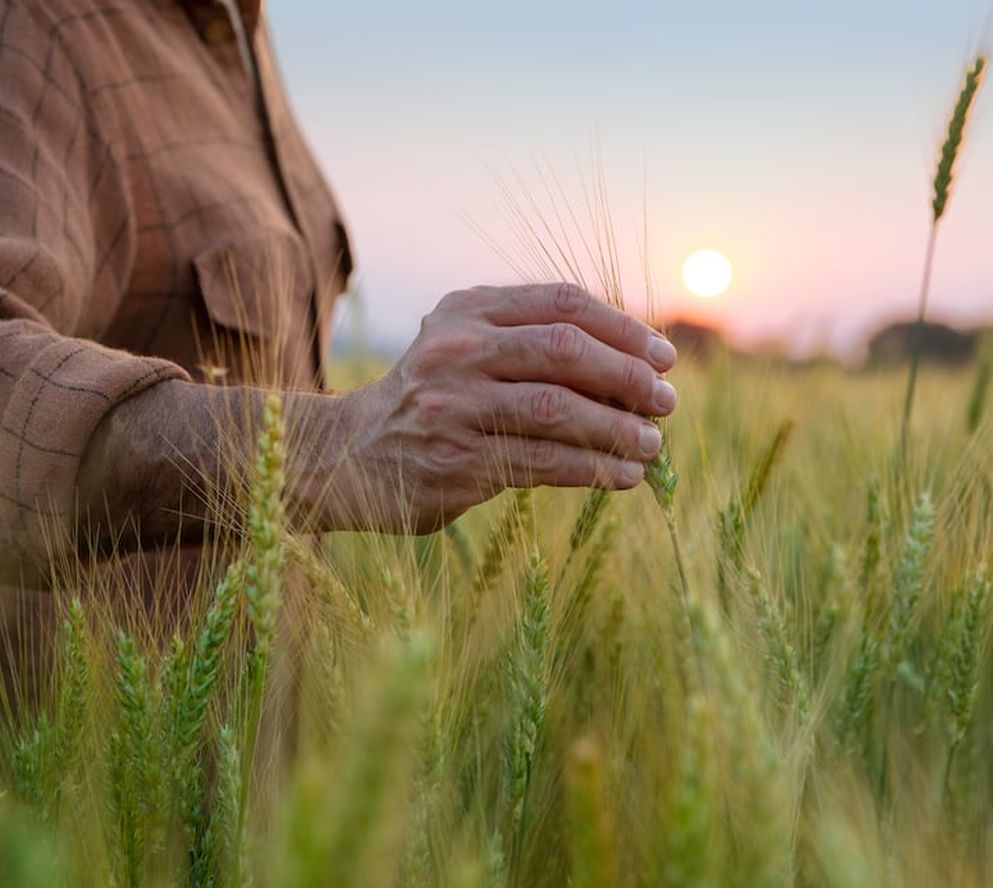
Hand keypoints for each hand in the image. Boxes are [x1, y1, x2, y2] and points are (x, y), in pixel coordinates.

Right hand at [305, 283, 677, 533]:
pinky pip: (544, 462)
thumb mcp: (463, 346)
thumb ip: (527, 338)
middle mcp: (457, 350)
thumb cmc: (429, 399)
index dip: (622, 327)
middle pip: (564, 350)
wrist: (349, 454)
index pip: (561, 302)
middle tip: (666, 401)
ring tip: (651, 444)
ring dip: (618, 428)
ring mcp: (453, 405)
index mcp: (466, 310)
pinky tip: (623, 475)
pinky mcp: (456, 461)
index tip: (663, 356)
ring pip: (559, 409)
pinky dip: (594, 468)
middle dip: (627, 376)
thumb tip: (632, 362)